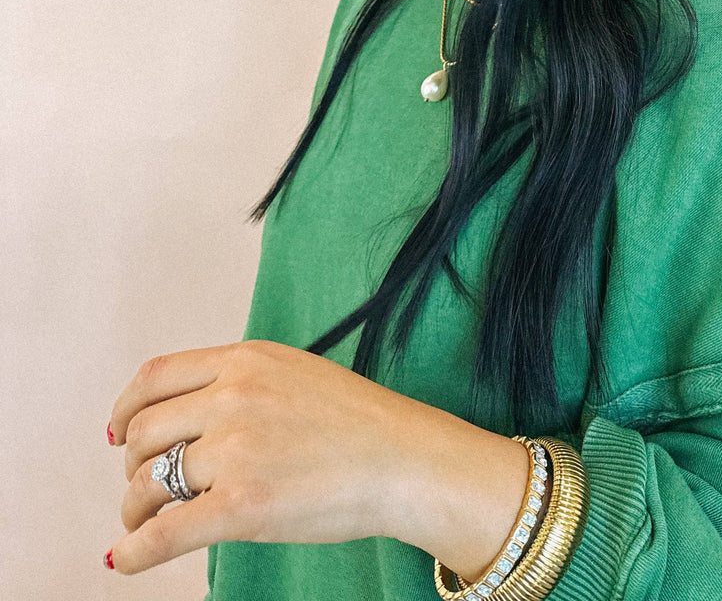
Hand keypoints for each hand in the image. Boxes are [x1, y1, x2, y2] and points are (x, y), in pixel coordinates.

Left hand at [105, 339, 529, 578]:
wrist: (404, 459)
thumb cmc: (358, 423)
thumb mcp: (294, 372)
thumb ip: (241, 381)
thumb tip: (186, 414)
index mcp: (246, 359)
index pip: (155, 377)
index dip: (125, 408)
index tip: (118, 433)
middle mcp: (233, 396)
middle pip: (145, 431)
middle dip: (132, 466)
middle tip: (142, 489)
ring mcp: (236, 450)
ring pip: (148, 482)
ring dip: (134, 509)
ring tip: (144, 523)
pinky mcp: (242, 504)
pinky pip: (164, 533)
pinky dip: (134, 552)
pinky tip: (124, 561)